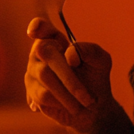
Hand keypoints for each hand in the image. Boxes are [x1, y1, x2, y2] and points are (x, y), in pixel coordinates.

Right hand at [24, 17, 131, 133]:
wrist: (93, 108)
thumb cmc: (96, 78)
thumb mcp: (101, 61)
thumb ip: (90, 50)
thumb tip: (69, 56)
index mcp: (56, 40)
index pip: (41, 27)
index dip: (37, 26)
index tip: (34, 31)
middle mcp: (40, 53)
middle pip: (44, 51)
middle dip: (69, 76)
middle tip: (87, 97)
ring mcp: (32, 72)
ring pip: (45, 75)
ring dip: (69, 93)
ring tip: (84, 102)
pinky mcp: (32, 91)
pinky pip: (43, 95)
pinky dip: (62, 102)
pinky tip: (70, 106)